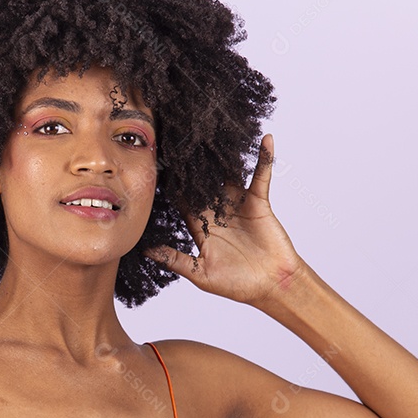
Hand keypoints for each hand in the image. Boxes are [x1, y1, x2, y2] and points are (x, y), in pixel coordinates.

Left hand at [145, 134, 305, 308]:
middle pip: (200, 183)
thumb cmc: (236, 284)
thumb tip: (146, 250)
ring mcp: (238, 204)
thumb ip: (175, 260)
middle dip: (191, 165)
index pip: (181, 201)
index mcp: (200, 226)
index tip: (156, 167)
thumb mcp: (200, 274)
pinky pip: (261, 176)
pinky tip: (265, 139)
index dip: (171, 187)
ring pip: (227, 174)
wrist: (271, 286)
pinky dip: (264, 158)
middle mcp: (217, 211)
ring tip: (211, 131)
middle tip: (177, 139)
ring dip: (222, 156)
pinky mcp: (258, 202)